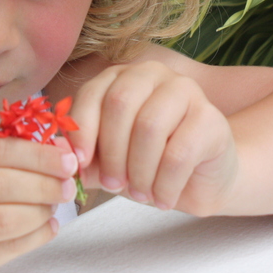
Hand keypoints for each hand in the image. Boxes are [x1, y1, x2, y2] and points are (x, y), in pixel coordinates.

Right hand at [0, 131, 77, 272]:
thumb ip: (6, 151)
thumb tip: (61, 148)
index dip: (36, 154)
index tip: (67, 159)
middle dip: (43, 184)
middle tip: (67, 185)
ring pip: (3, 220)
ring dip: (40, 212)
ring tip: (54, 206)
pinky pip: (5, 250)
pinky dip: (35, 237)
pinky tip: (47, 227)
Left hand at [67, 61, 237, 216]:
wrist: (202, 178)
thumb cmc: (149, 164)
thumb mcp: (109, 160)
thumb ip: (85, 156)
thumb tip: (61, 155)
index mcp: (123, 76)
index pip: (92, 93)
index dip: (81, 132)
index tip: (79, 166)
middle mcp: (154, 73)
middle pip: (120, 104)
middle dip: (112, 154)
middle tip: (113, 186)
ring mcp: (186, 91)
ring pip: (149, 127)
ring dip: (139, 172)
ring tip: (141, 195)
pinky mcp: (211, 118)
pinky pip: (179, 153)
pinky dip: (164, 185)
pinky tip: (163, 199)